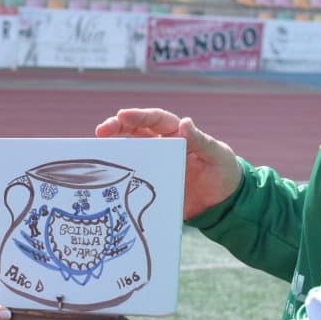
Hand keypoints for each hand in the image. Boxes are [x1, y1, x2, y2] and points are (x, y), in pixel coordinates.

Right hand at [96, 108, 241, 218]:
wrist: (224, 204)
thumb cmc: (223, 172)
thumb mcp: (216, 155)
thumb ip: (200, 140)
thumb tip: (184, 123)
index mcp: (176, 134)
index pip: (155, 120)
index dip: (138, 116)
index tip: (122, 115)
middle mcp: (161, 146)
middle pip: (134, 132)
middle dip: (116, 128)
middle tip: (101, 130)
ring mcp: (154, 165)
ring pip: (128, 152)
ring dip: (113, 149)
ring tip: (96, 150)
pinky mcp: (150, 185)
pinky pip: (132, 179)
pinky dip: (118, 177)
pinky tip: (105, 179)